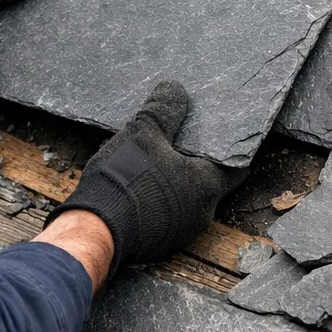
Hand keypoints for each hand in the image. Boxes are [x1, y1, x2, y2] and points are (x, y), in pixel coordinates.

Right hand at [47, 81, 245, 276]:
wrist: (95, 229)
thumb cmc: (127, 179)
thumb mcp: (143, 133)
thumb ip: (163, 110)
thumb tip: (175, 88)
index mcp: (208, 186)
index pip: (237, 166)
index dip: (229, 149)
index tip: (218, 135)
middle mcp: (202, 213)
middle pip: (209, 183)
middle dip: (196, 164)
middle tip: (180, 142)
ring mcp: (180, 232)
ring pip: (186, 200)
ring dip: (175, 183)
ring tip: (155, 161)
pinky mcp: (157, 243)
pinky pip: (165, 214)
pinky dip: (158, 199)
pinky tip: (139, 184)